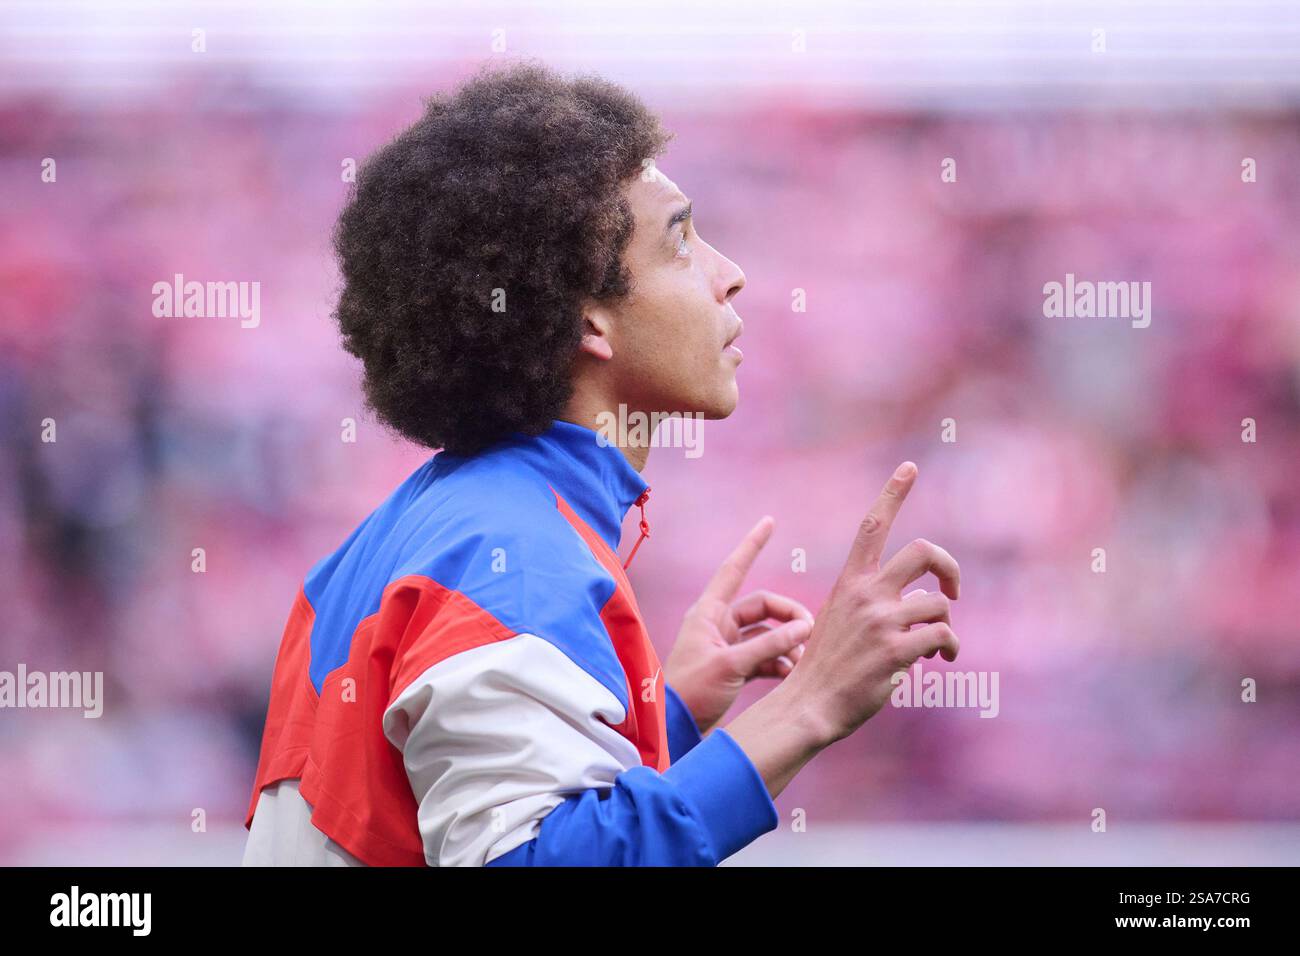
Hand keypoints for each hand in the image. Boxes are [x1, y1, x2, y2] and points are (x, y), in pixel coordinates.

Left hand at [664, 516, 814, 735]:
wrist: (673, 727)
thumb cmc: (691, 692)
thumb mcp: (731, 666)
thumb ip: (769, 645)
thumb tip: (804, 628)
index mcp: (709, 613)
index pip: (735, 569)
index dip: (752, 545)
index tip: (769, 522)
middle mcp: (717, 625)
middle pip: (762, 607)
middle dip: (789, 616)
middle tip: (811, 632)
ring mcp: (726, 646)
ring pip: (766, 633)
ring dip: (787, 643)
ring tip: (805, 658)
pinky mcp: (733, 668)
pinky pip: (763, 655)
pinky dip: (779, 661)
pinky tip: (793, 673)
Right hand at [783, 461, 960, 745]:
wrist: (809, 704)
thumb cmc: (825, 666)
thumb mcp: (839, 620)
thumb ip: (874, 604)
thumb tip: (920, 605)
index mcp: (849, 582)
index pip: (872, 526)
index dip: (892, 493)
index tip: (909, 468)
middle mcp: (865, 593)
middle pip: (922, 552)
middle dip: (948, 566)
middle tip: (952, 588)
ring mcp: (881, 620)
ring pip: (938, 604)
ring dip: (945, 624)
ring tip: (938, 646)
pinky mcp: (897, 649)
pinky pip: (944, 636)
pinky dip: (950, 648)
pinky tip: (941, 660)